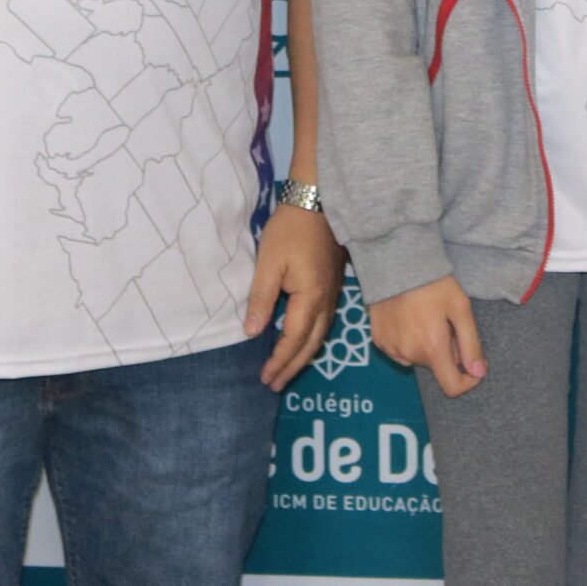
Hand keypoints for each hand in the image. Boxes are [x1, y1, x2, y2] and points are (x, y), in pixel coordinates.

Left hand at [246, 204, 346, 389]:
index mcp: (310, 298)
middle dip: (293, 366)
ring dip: (304, 355)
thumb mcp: (269, 263)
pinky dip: (313, 339)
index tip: (265, 378)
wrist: (319, 202)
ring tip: (288, 370)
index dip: (280, 361)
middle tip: (275, 385)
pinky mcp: (335, 284)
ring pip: (322, 334)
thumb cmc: (291, 231)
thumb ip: (260, 299)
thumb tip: (252, 332)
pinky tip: (303, 340)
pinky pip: (325, 322)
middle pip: (312, 344)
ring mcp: (334, 293)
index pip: (294, 340)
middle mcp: (327, 301)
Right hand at [371, 275, 486, 397]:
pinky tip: (409, 318)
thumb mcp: (460, 308)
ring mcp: (390, 348)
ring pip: (418, 358)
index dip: (467, 381)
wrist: (396, 263)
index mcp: (432, 347)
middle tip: (447, 323)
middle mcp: (409, 354)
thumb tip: (479, 373)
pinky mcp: (378, 340)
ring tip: (427, 317)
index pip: (452, 386)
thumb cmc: (434, 283)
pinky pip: (399, 350)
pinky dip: (408, 341)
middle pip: (436, 366)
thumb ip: (471, 344)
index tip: (474, 366)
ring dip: (426, 346)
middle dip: (446, 351)